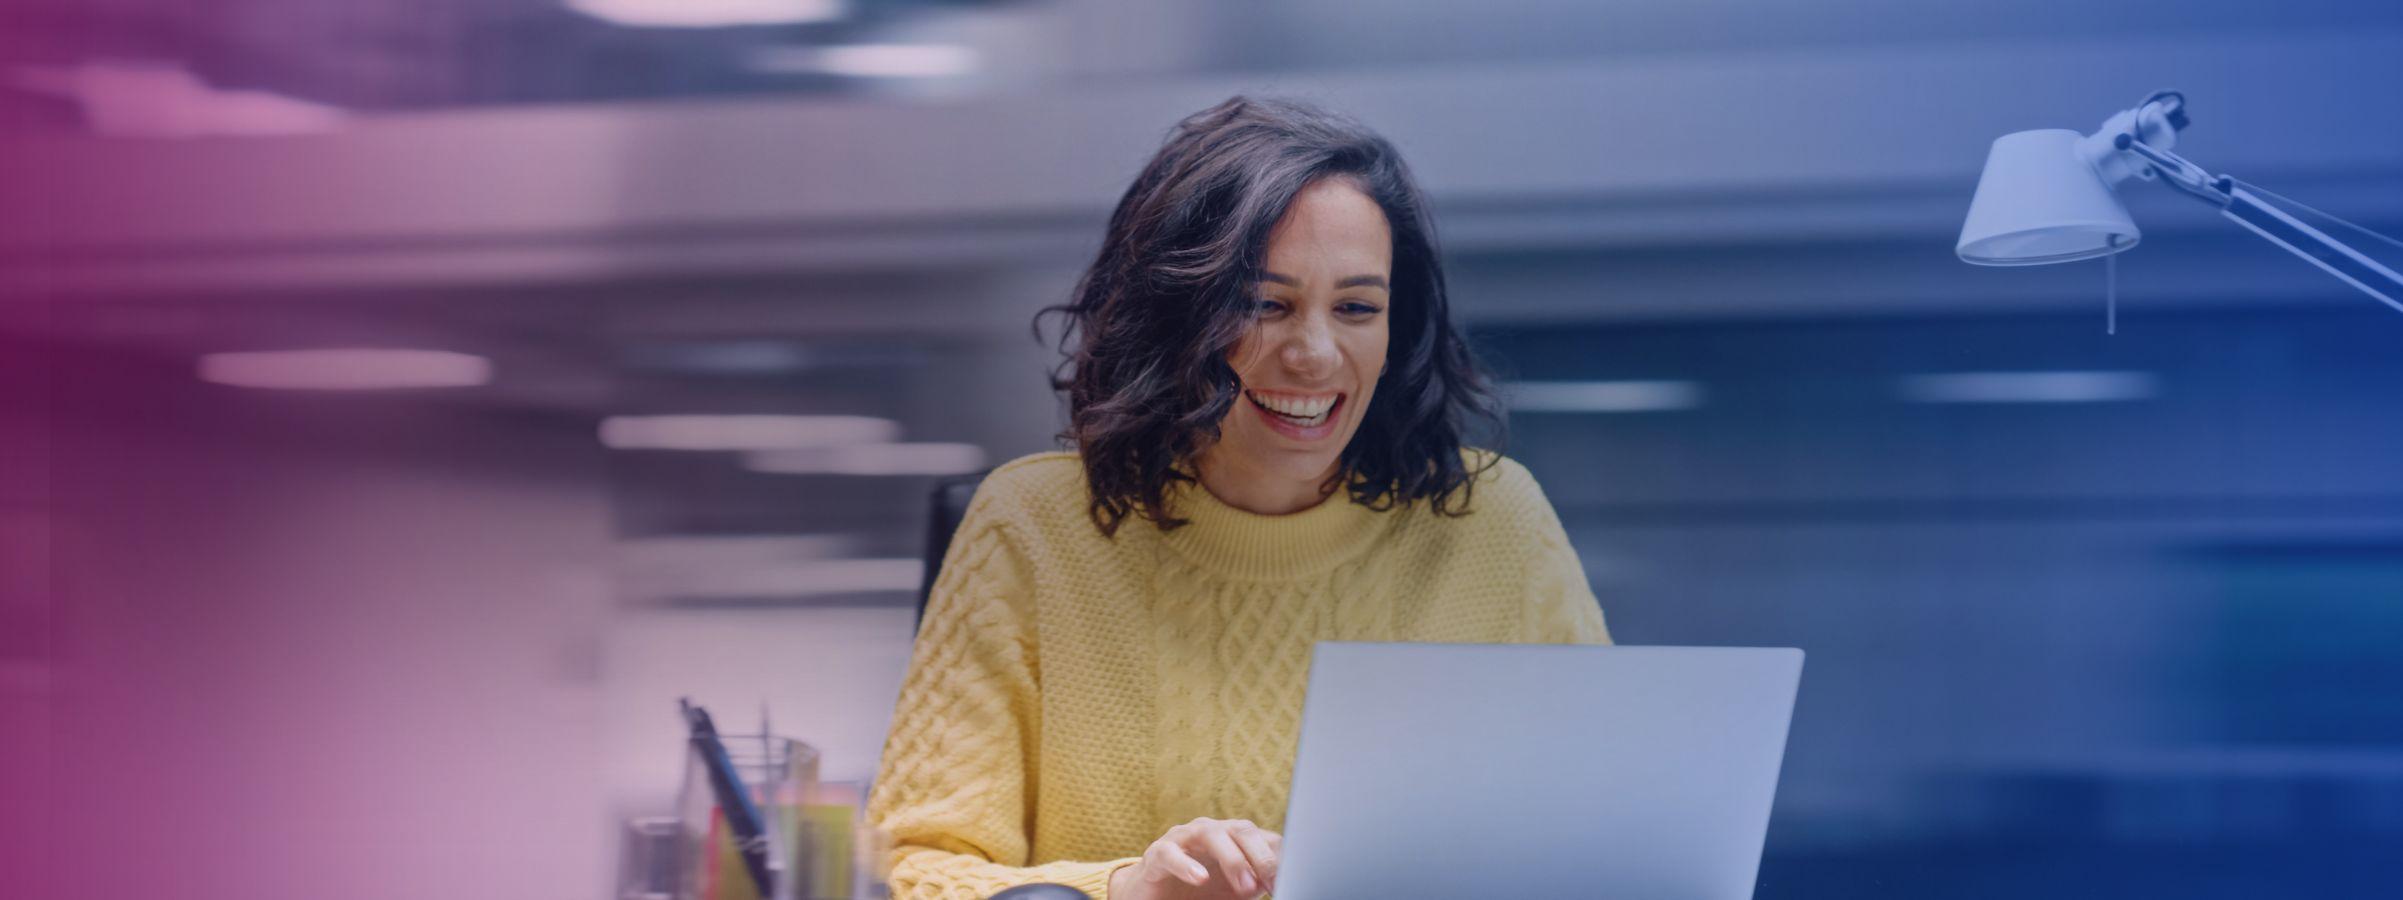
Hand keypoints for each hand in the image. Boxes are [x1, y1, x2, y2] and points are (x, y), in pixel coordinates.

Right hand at [1108, 817, 1280, 899]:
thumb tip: (1284, 883)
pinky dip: (1186, 864)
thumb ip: (1256, 883)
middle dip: (1260, 857)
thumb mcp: (1235, 891)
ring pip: (1210, 833)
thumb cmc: (1199, 893)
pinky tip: (1199, 878)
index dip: (1279, 859)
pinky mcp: (1157, 854)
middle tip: (1270, 884)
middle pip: (1241, 829)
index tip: (1288, 882)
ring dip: (1232, 860)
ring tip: (1244, 887)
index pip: (1263, 837)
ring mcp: (1182, 838)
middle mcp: (1210, 832)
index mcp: (1233, 839)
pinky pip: (1171, 852)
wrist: (1154, 896)